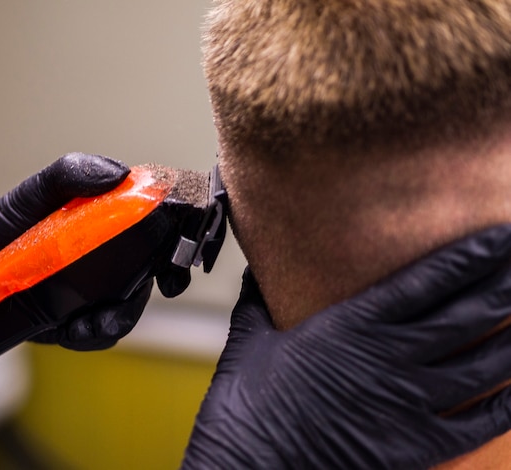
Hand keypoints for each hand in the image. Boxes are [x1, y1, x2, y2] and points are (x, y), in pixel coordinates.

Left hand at [0, 153, 176, 394]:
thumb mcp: (25, 202)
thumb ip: (66, 177)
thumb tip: (119, 173)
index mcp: (97, 216)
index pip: (149, 212)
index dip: (173, 224)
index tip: (176, 241)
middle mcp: (103, 250)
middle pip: (154, 261)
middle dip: (162, 277)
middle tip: (163, 288)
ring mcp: (95, 286)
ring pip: (133, 301)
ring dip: (120, 314)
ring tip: (88, 323)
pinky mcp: (83, 317)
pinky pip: (107, 329)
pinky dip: (96, 332)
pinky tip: (72, 330)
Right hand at [183, 225, 510, 468]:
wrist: (248, 466)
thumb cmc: (246, 403)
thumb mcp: (249, 338)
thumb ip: (259, 298)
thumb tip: (256, 268)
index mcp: (349, 327)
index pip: (423, 283)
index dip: (466, 258)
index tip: (497, 236)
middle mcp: (388, 359)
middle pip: (462, 316)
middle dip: (502, 286)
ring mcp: (406, 404)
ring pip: (480, 366)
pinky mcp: (413, 446)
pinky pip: (475, 425)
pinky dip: (507, 407)